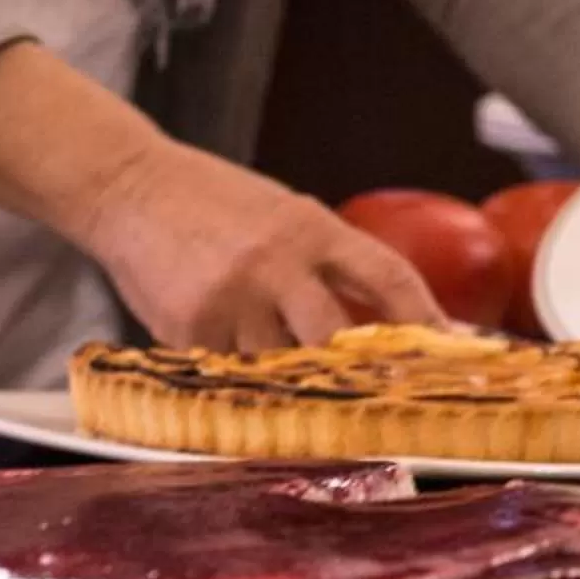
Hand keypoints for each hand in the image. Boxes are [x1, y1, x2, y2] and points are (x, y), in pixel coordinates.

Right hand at [76, 140, 442, 351]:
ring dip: (290, 374)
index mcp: (311, 227)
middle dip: (358, 370)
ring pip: (283, 366)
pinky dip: (238, 369)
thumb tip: (396, 322)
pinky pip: (232, 371)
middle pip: (339, 339)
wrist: (126, 185)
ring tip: (274, 359)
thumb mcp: (286, 214)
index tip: (453, 350)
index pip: (389, 276)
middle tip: (376, 393)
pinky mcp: (189, 328)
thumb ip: (332, 262)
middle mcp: (275, 262)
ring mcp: (231, 297)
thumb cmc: (216, 204)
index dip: (426, 318)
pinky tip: (223, 340)